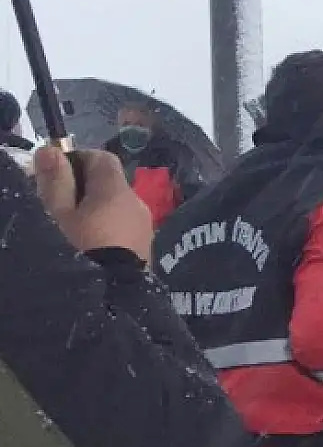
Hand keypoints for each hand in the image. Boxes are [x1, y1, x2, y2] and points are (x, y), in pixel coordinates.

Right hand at [36, 147, 152, 257]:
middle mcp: (137, 202)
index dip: (78, 159)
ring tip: (71, 228)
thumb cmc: (80, 250)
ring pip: (117, 204)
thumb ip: (55, 181)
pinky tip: (90, 244)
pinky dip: (107, 224)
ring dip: (95, 208)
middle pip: (110, 181)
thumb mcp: (58, 216)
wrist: (113, 296)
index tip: (56, 175)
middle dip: (83, 186)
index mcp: (116, 190)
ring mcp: (145, 225)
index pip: (102, 157)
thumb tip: (51, 149)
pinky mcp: (146, 244)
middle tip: (57, 205)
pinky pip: (124, 224)